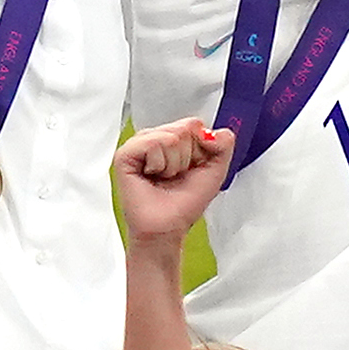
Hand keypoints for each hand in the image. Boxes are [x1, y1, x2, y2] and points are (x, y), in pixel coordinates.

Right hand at [113, 120, 233, 250]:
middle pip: (184, 128)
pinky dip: (159, 164)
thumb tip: (214, 131)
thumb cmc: (186, 201)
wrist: (168, 225)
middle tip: (176, 175)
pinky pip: (152, 143)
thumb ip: (224, 145)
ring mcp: (139, 144)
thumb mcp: (216, 170)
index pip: (195, 124)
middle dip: (187, 157)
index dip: (201, 149)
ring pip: (170, 136)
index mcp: (175, 138)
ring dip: (174, 163)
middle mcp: (156, 138)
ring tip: (164, 177)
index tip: (192, 168)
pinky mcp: (125, 154)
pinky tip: (152, 175)